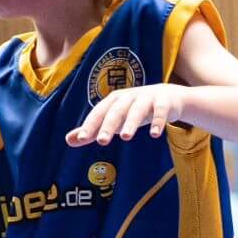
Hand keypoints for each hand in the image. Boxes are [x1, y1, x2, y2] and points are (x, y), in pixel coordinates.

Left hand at [67, 84, 188, 145]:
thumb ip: (93, 130)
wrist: (169, 98)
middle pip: (116, 111)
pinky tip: (155, 134)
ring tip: (125, 137)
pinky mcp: (164, 101)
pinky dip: (158, 121)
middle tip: (102, 141)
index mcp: (114, 101)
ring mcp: (147, 98)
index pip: (99, 113)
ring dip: (131, 122)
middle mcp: (128, 97)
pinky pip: (160, 110)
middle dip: (108, 125)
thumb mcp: (114, 119)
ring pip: (137, 110)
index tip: (81, 138)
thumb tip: (68, 140)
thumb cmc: (134, 110)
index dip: (90, 125)